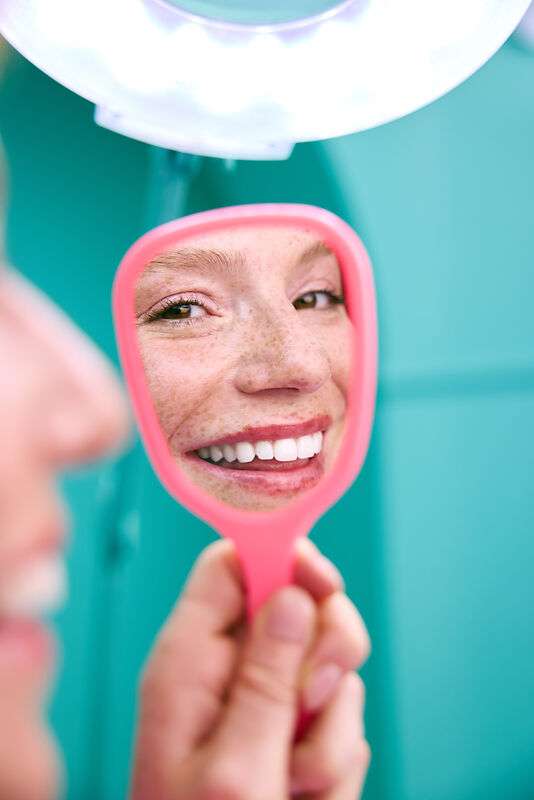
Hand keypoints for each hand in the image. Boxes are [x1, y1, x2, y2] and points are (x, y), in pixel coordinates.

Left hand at [131, 540, 370, 798]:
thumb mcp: (235, 766)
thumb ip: (265, 675)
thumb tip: (291, 594)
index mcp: (189, 659)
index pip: (231, 564)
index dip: (280, 558)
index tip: (323, 584)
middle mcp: (224, 670)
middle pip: (296, 605)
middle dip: (325, 652)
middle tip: (315, 700)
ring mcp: (261, 701)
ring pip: (329, 667)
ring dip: (330, 729)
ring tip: (297, 782)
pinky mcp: (290, 732)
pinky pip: (340, 717)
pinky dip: (335, 760)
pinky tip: (306, 794)